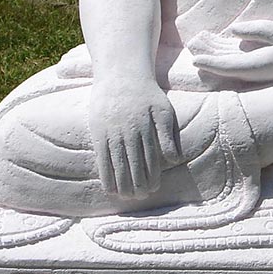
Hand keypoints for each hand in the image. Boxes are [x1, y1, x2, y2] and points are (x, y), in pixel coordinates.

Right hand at [88, 75, 181, 198]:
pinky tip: (110, 188)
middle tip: (141, 197)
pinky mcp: (99, 134)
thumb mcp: (163, 109)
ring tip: (127, 197)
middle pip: (133, 165)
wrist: (121, 75)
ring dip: (122, 184)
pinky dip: (106, 175)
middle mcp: (128, 132)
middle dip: (137, 184)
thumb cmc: (146, 94)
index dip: (151, 176)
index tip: (153, 189)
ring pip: (117, 165)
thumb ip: (167, 134)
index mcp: (145, 127)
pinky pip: (102, 160)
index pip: (149, 158)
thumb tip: (174, 159)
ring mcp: (111, 133)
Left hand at [191, 19, 272, 82]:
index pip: (230, 67)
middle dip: (208, 57)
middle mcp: (256, 71)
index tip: (195, 59)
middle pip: (226, 66)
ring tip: (198, 41)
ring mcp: (256, 66)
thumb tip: (233, 30)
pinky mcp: (258, 60)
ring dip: (214, 51)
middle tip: (191, 47)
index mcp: (260, 66)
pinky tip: (214, 40)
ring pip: (229, 60)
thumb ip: (255, 31)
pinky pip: (236, 56)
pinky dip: (223, 49)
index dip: (211, 63)